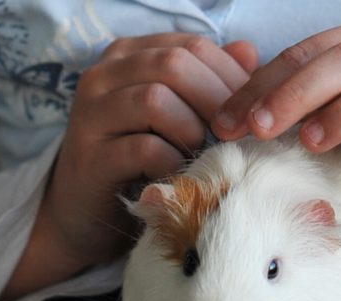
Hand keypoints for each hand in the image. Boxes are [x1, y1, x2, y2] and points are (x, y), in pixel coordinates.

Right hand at [0, 34, 257, 300]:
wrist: (88, 214)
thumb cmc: (142, 161)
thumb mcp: (180, 115)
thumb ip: (211, 82)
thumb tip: (249, 53)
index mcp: (130, 56)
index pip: (191, 46)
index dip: (230, 77)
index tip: (251, 112)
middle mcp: (104, 75)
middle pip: (174, 64)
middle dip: (215, 101)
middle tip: (233, 136)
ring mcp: (91, 114)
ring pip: (155, 100)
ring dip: (191, 131)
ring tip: (200, 154)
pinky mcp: (90, 157)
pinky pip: (144, 148)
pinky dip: (173, 162)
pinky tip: (180, 175)